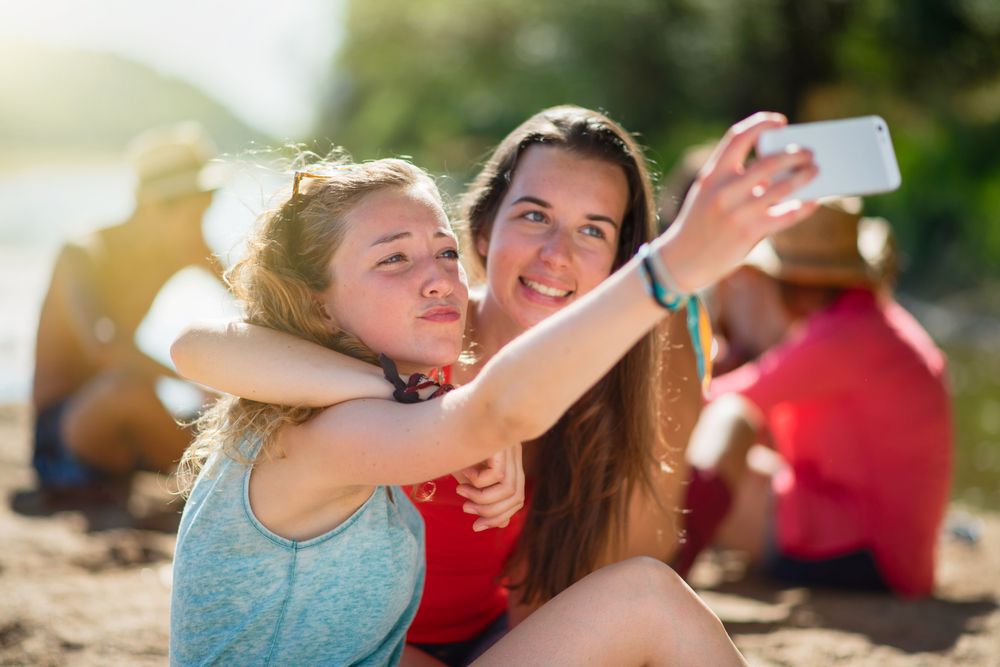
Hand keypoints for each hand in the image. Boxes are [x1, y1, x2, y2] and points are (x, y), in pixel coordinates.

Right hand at [452, 444, 525, 531]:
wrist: (440, 418)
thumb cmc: (452, 447)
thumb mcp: (469, 477)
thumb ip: (484, 497)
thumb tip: (504, 524)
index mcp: (510, 462)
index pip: (516, 499)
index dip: (499, 516)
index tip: (476, 526)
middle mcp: (514, 454)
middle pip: (517, 497)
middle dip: (491, 512)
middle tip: (465, 508)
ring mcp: (511, 447)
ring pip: (509, 489)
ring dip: (481, 498)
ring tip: (460, 491)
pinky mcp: (503, 443)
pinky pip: (498, 474)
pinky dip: (479, 480)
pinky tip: (465, 469)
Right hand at [657, 112, 819, 292]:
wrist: (683, 260)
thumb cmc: (701, 223)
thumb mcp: (708, 193)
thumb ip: (735, 179)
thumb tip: (779, 168)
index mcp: (712, 175)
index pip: (738, 137)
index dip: (761, 123)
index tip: (779, 122)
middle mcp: (723, 191)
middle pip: (768, 161)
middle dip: (794, 153)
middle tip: (808, 152)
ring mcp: (736, 213)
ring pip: (781, 187)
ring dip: (804, 176)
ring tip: (815, 171)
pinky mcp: (748, 233)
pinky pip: (785, 215)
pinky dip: (803, 206)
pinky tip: (813, 201)